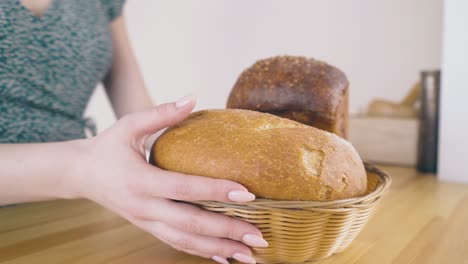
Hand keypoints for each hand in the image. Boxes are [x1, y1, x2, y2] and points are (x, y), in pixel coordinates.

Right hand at [70, 95, 266, 263]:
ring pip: (186, 241)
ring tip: (249, 257)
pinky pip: (177, 243)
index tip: (247, 193)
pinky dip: (202, 253)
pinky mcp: (148, 228)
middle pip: (190, 224)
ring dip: (219, 250)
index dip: (216, 190)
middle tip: (258, 237)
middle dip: (226, 232)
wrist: (80, 175)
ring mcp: (146, 222)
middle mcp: (144, 207)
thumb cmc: (107, 148)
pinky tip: (224, 258)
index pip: (184, 188)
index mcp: (140, 180)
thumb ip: (161, 113)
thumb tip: (193, 97)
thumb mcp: (128, 125)